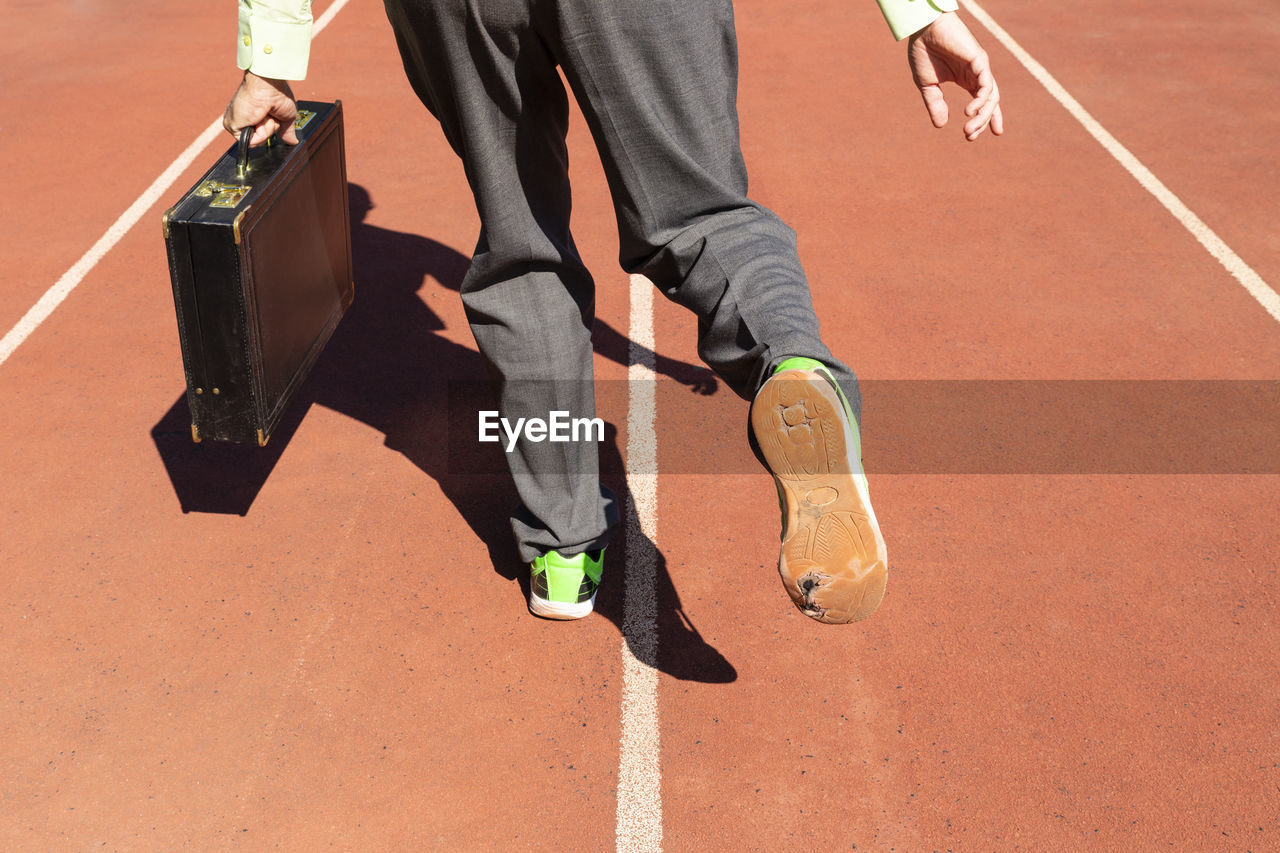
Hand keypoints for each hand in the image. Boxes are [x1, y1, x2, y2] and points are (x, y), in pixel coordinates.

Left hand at [223, 71, 298, 145]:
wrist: (267, 85)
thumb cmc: (277, 93)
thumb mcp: (286, 116)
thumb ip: (287, 131)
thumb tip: (293, 141)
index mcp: (250, 115)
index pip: (258, 134)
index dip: (269, 129)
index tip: (271, 114)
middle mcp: (241, 119)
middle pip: (257, 140)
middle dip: (268, 130)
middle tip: (269, 114)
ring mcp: (235, 123)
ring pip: (253, 141)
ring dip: (265, 130)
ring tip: (264, 114)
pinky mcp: (231, 126)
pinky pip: (249, 142)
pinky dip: (260, 133)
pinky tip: (259, 117)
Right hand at [908, 12, 1002, 140]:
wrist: (922, 30)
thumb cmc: (924, 52)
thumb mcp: (928, 86)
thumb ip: (935, 104)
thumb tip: (942, 125)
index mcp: (966, 78)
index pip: (982, 102)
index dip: (984, 119)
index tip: (973, 137)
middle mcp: (977, 74)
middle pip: (989, 102)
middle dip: (983, 122)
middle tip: (969, 136)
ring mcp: (980, 67)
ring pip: (991, 96)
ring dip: (983, 115)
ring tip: (968, 129)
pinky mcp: (979, 60)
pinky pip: (986, 83)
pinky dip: (982, 99)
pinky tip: (970, 111)